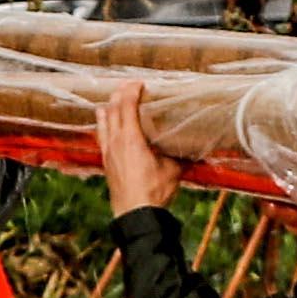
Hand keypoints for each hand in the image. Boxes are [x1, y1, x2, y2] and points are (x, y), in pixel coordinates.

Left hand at [90, 79, 181, 213]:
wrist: (135, 214)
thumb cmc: (154, 192)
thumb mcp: (173, 170)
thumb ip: (181, 156)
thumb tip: (196, 149)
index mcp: (131, 139)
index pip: (127, 106)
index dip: (132, 90)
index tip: (140, 83)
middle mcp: (116, 142)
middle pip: (112, 109)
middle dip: (119, 94)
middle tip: (128, 86)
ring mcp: (108, 152)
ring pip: (103, 122)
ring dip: (108, 107)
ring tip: (113, 100)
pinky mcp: (105, 162)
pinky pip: (101, 136)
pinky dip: (103, 125)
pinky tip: (106, 125)